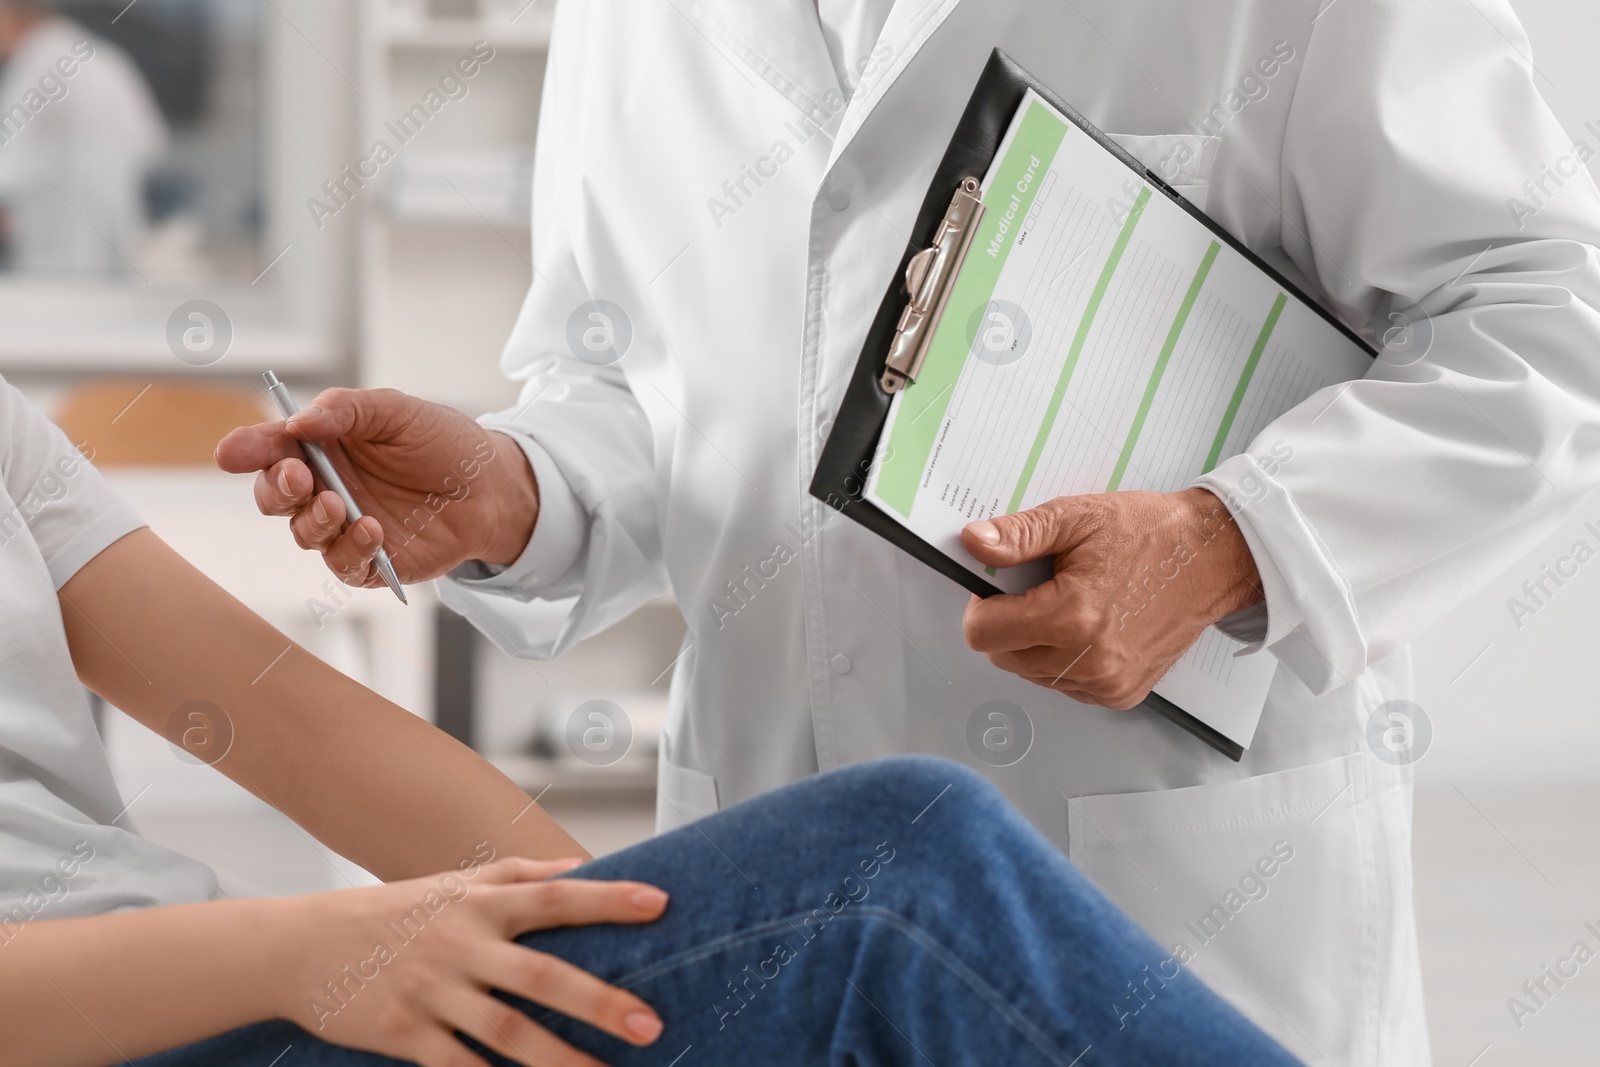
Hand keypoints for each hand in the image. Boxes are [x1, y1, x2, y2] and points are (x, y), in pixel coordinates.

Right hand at [215, 388, 538, 586]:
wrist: (493, 486)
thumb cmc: (443, 443)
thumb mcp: (397, 411)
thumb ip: (347, 410)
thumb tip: (299, 422)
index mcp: (323, 447)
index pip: (272, 448)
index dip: (247, 450)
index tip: (231, 453)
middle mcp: (326, 487)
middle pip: (274, 496)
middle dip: (276, 487)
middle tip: (297, 476)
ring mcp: (345, 526)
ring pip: (304, 533)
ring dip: (314, 520)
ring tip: (340, 505)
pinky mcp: (371, 561)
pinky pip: (344, 564)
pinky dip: (351, 549)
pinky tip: (372, 530)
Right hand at [283, 857, 667, 1066]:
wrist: (301, 947)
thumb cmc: (393, 911)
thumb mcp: (456, 882)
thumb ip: (521, 874)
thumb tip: (584, 866)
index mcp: (481, 905)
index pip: (556, 896)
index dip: (608, 899)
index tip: (660, 903)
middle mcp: (462, 945)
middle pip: (541, 975)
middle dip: (598, 1001)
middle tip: (651, 1023)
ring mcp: (433, 991)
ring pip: (507, 1032)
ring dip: (560, 1060)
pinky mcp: (404, 1033)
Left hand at [960, 488, 1262, 708]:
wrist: (1211, 557)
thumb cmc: (1150, 533)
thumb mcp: (1076, 516)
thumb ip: (1019, 536)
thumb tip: (974, 544)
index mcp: (1072, 617)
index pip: (982, 633)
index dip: (982, 604)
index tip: (1001, 583)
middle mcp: (1089, 661)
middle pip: (1002, 656)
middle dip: (1009, 622)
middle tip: (1042, 587)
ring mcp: (1107, 683)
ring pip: (1030, 673)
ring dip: (1034, 642)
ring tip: (1072, 603)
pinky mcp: (1121, 694)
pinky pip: (1064, 684)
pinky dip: (1063, 659)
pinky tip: (1090, 627)